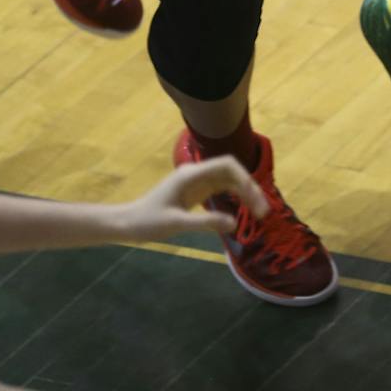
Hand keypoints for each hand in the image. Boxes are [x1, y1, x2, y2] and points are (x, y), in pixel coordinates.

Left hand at [110, 155, 269, 242]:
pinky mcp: (195, 191)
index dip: (245, 179)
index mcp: (191, 175)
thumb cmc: (148, 223)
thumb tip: (235, 223)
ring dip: (245, 193)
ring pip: (228, 180)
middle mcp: (196, 173)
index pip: (227, 165)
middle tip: (263, 212)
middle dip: (250, 188)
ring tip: (258, 212)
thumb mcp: (176, 224)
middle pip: (231, 172)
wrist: (128, 223)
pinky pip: (222, 189)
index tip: (255, 201)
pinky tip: (243, 210)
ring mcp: (196, 181)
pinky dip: (235, 197)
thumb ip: (206, 222)